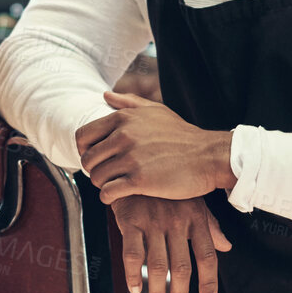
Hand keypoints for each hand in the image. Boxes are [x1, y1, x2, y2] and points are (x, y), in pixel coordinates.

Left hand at [77, 91, 237, 203]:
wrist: (208, 156)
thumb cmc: (182, 135)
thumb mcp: (156, 110)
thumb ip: (128, 102)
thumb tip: (105, 95)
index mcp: (123, 118)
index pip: (83, 135)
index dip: (84, 150)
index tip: (96, 158)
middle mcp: (124, 136)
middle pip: (88, 159)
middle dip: (94, 170)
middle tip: (106, 175)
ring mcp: (131, 158)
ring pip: (96, 177)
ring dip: (102, 184)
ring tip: (114, 185)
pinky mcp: (140, 180)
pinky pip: (108, 192)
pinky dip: (108, 197)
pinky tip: (117, 196)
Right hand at [111, 195, 232, 292]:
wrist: (135, 164)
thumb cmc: (166, 187)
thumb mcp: (192, 201)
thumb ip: (209, 226)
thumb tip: (226, 247)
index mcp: (195, 217)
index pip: (207, 256)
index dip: (209, 282)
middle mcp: (177, 221)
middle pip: (183, 267)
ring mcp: (153, 221)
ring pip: (159, 265)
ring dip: (158, 291)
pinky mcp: (131, 221)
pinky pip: (133, 255)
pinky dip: (134, 276)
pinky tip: (135, 289)